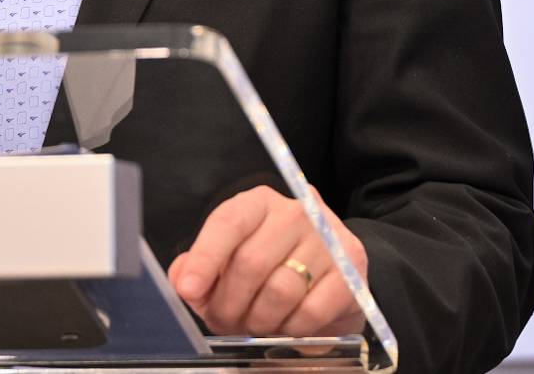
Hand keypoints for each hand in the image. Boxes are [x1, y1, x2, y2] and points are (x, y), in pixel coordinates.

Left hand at [167, 185, 368, 337]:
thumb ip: (199, 268)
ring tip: (255, 325)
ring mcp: (329, 241)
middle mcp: (297, 213)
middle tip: (222, 321)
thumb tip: (182, 279)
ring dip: (259, 320)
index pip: (229, 222)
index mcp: (260, 203)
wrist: (332, 279)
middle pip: (251, 262)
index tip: (188, 289)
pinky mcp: (351, 274)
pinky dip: (290, 329)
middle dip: (228, 303)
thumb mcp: (230, 262)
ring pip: (280, 291)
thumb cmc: (272, 269)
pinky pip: (310, 312)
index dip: (205, 258)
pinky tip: (285, 327)